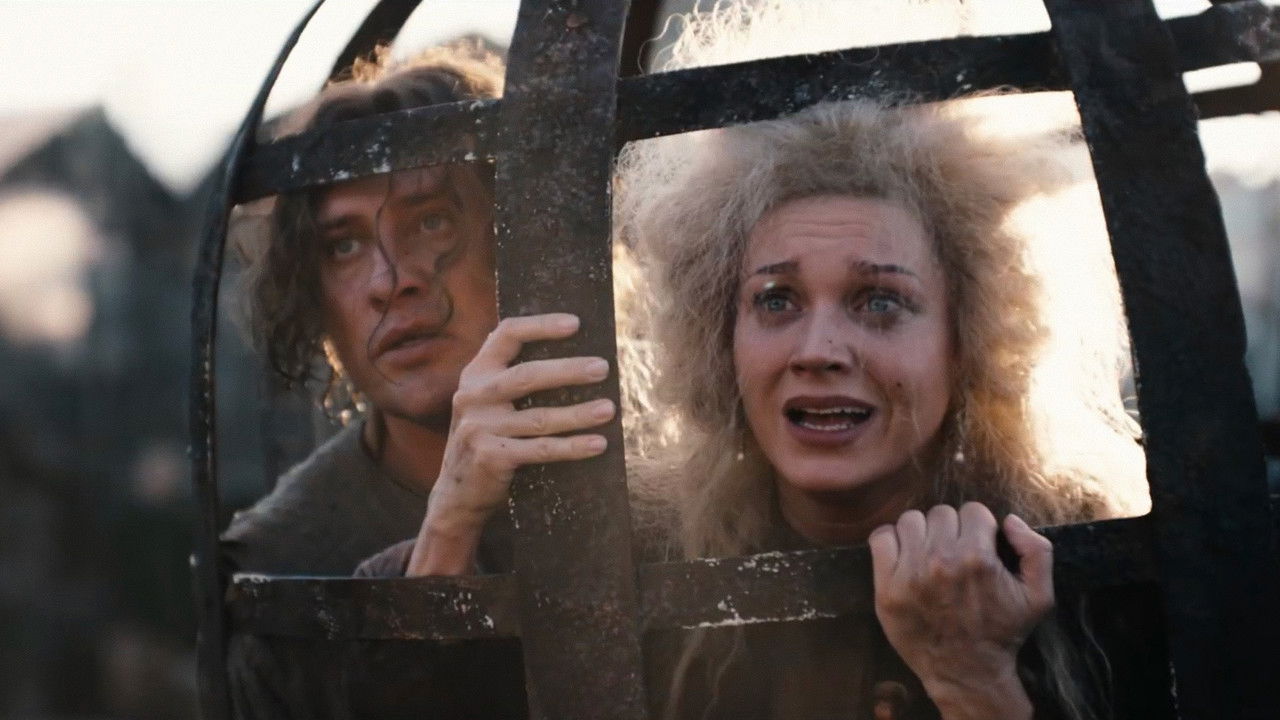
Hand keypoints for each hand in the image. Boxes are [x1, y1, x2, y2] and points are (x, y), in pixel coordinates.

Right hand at [406, 313, 614, 575]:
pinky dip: (572, 447)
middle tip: (602, 368)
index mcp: (476, 374)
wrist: (457, 492)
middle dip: (568, 370)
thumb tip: (572, 355)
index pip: (506, 334)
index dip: (541, 326)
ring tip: (609, 409)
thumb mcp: (488, 402)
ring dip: (579, 414)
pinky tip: (597, 443)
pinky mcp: (491, 457)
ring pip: (539, 418)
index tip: (575, 323)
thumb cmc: (488, 438)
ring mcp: (479, 427)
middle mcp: (473, 396)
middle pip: (527, 375)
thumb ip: (511, 377)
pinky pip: (540, 449)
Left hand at [867, 503, 1053, 719]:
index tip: (977, 546)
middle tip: (953, 553)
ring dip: (921, 534)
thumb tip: (1009, 520)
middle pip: (940, 513)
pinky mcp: (886, 586)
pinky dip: (891, 541)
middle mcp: (941, 560)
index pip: (973, 511)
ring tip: (929, 555)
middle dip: (950, 530)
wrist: (966, 673)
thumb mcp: (1039, 596)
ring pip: (910, 520)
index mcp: (977, 558)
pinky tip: (904, 556)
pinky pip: (881, 538)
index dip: (978, 528)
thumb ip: (1037, 550)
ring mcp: (909, 573)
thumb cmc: (1002, 632)